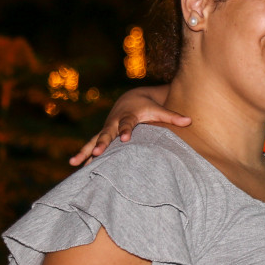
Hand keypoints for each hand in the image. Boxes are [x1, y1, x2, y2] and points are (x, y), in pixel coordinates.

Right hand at [69, 85, 185, 165]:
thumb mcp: (159, 110)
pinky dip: (83, 154)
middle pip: (106, 133)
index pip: (127, 124)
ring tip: (74, 162)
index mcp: (128, 116)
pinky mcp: (102, 135)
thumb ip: (173, 116)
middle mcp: (114, 122)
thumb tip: (190, 120)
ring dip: (85, 151)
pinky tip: (74, 165)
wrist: (131, 99)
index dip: (125, 130)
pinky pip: (90, 145)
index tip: (125, 138)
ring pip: (94, 140)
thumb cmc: (148, 107)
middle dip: (102, 143)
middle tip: (96, 153)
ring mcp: (106, 129)